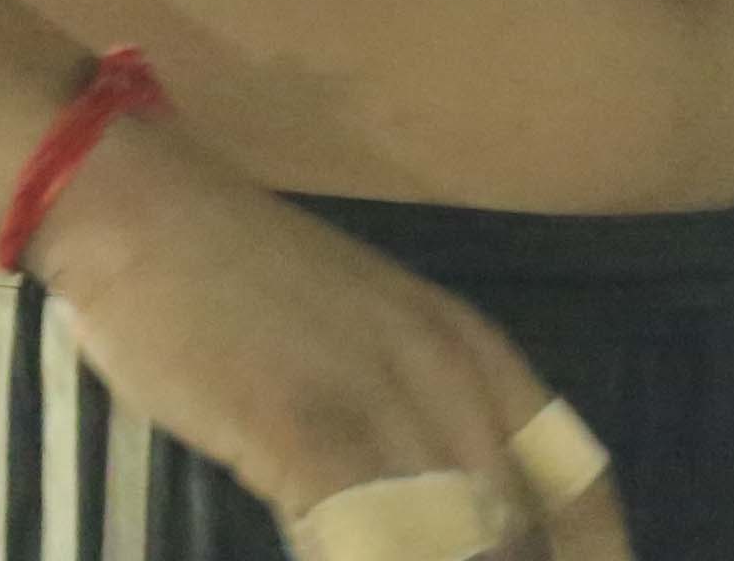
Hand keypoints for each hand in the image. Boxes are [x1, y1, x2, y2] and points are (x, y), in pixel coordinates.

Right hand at [20, 112, 631, 558]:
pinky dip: (369, 560)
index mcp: (471, 348)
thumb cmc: (242, 277)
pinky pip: (367, 538)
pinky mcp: (306, 426)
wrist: (141, 208)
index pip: (573, 481)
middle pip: (514, 524)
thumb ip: (413, 422)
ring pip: (452, 538)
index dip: (592, 548)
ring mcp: (377, 398)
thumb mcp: (363, 339)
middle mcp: (444, 372)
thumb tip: (451, 518)